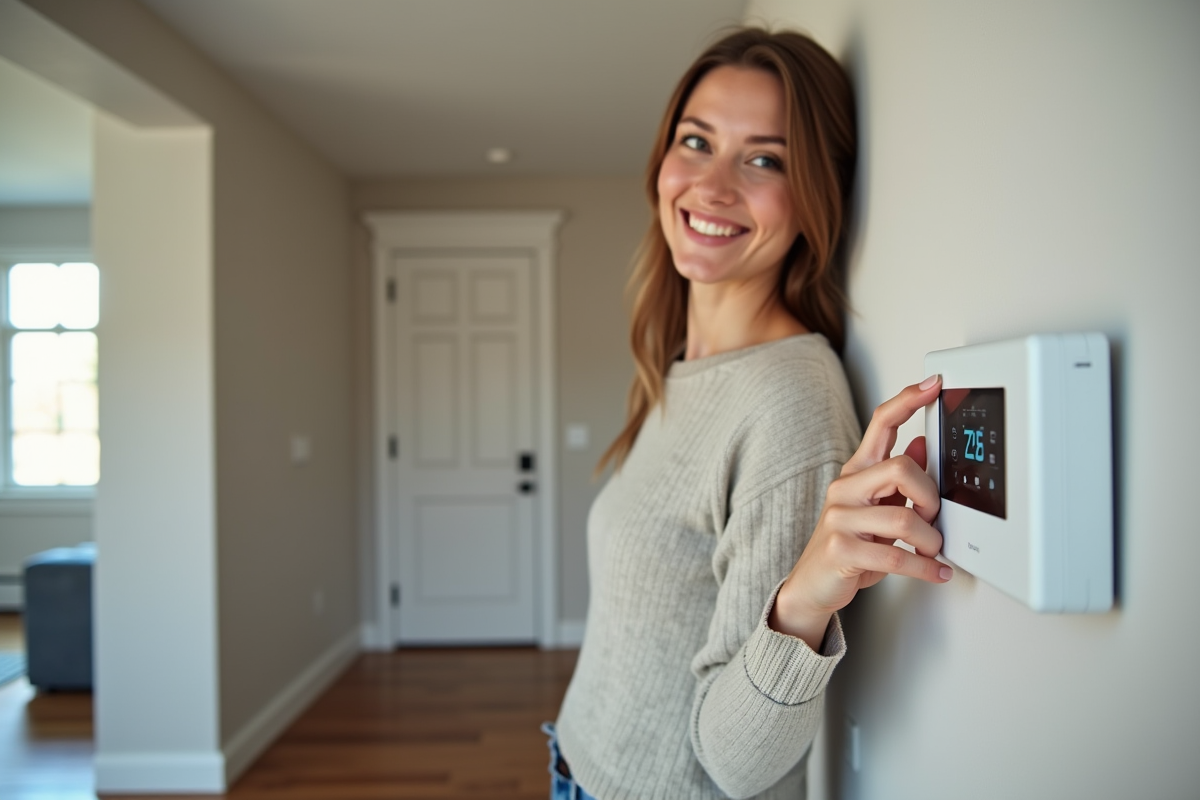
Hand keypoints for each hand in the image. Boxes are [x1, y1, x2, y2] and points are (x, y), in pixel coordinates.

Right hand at [769, 375, 951, 649]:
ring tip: (932, 550)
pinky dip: (924, 567)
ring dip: (930, 540)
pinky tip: (934, 570)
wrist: (814, 585)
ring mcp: (840, 518)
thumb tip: (923, 445)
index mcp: (856, 472)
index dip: (907, 400)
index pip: (880, 423)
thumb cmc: (850, 546)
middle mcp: (845, 488)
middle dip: (930, 497)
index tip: (932, 384)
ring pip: (904, 516)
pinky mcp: (841, 549)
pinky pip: (895, 554)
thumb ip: (898, 478)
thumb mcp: (878, 508)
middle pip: (901, 468)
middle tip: (933, 518)